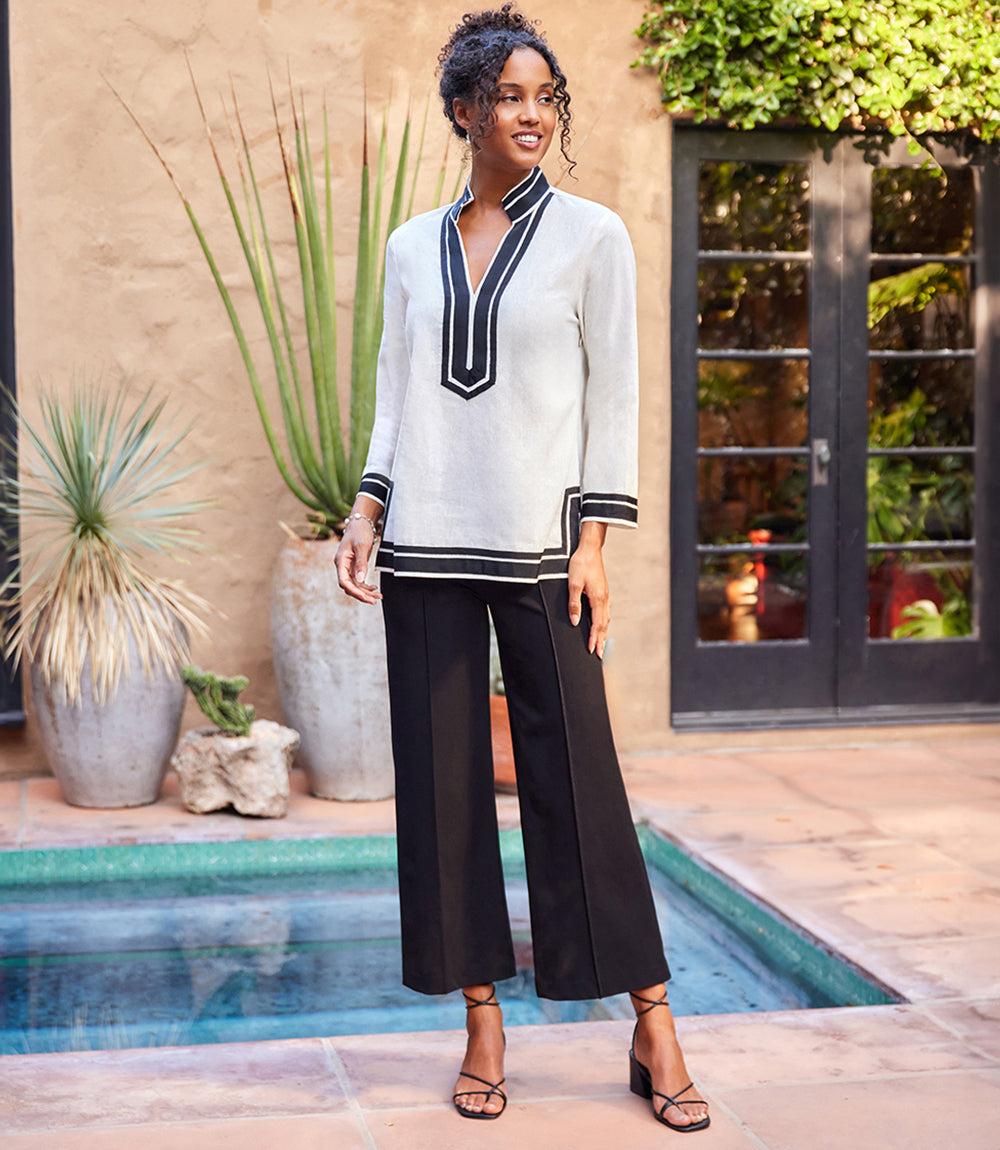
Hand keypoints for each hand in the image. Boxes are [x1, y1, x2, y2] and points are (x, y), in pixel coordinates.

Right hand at [336, 520, 383, 603]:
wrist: (360, 522)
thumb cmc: (359, 532)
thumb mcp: (362, 546)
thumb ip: (361, 562)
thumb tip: (361, 579)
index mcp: (340, 561)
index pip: (344, 582)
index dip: (354, 592)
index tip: (366, 597)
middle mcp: (342, 566)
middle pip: (349, 586)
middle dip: (362, 594)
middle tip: (375, 600)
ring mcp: (348, 567)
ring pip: (355, 585)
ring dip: (365, 592)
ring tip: (379, 596)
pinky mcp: (354, 566)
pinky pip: (358, 581)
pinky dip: (366, 586)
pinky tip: (374, 588)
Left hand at [567, 538, 609, 658]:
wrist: (590, 549)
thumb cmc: (580, 564)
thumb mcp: (573, 584)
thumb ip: (574, 604)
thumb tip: (575, 622)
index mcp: (598, 598)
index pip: (597, 624)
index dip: (595, 638)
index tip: (593, 651)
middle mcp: (604, 599)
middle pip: (604, 624)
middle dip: (602, 640)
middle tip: (599, 655)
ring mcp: (605, 595)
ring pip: (606, 618)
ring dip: (604, 632)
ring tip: (601, 644)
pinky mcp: (602, 591)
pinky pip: (605, 611)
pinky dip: (604, 622)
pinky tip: (602, 624)